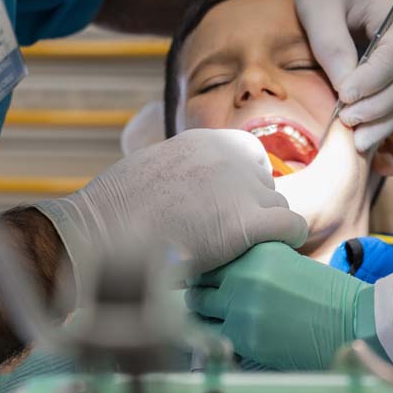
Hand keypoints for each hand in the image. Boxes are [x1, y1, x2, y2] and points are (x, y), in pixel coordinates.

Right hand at [35, 130, 307, 274]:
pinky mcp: (247, 222)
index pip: (250, 155)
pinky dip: (288, 239)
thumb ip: (183, 169)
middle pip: (265, 183)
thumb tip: (194, 186)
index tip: (228, 208)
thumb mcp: (151, 168)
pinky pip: (291, 226)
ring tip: (237, 250)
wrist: (101, 237)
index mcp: (205, 140)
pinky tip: (273, 252)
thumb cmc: (114, 211)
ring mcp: (241, 187)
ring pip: (278, 206)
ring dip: (263, 227)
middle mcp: (229, 155)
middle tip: (228, 235)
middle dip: (253, 207)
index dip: (244, 184)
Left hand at [185, 242, 371, 369]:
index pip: (211, 257)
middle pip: (199, 281)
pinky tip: (232, 336)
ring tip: (218, 318)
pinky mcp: (244, 336)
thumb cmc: (324, 295)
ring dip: (206, 313)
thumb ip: (253, 263)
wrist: (350, 322)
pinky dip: (218, 337)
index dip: (207, 270)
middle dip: (201, 291)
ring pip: (199, 309)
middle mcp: (243, 274)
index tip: (208, 278)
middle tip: (209, 300)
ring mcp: (240, 306)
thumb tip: (221, 274)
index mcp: (256, 250)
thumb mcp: (286, 263)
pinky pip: (213, 336)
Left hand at [288, 0, 392, 151]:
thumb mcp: (319, 4)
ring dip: (387, 118)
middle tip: (350, 126)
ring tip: (358, 142)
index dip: (376, 79)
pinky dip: (386, 114)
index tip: (346, 99)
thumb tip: (345, 91)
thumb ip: (332, 45)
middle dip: (383, 106)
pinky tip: (365, 135)